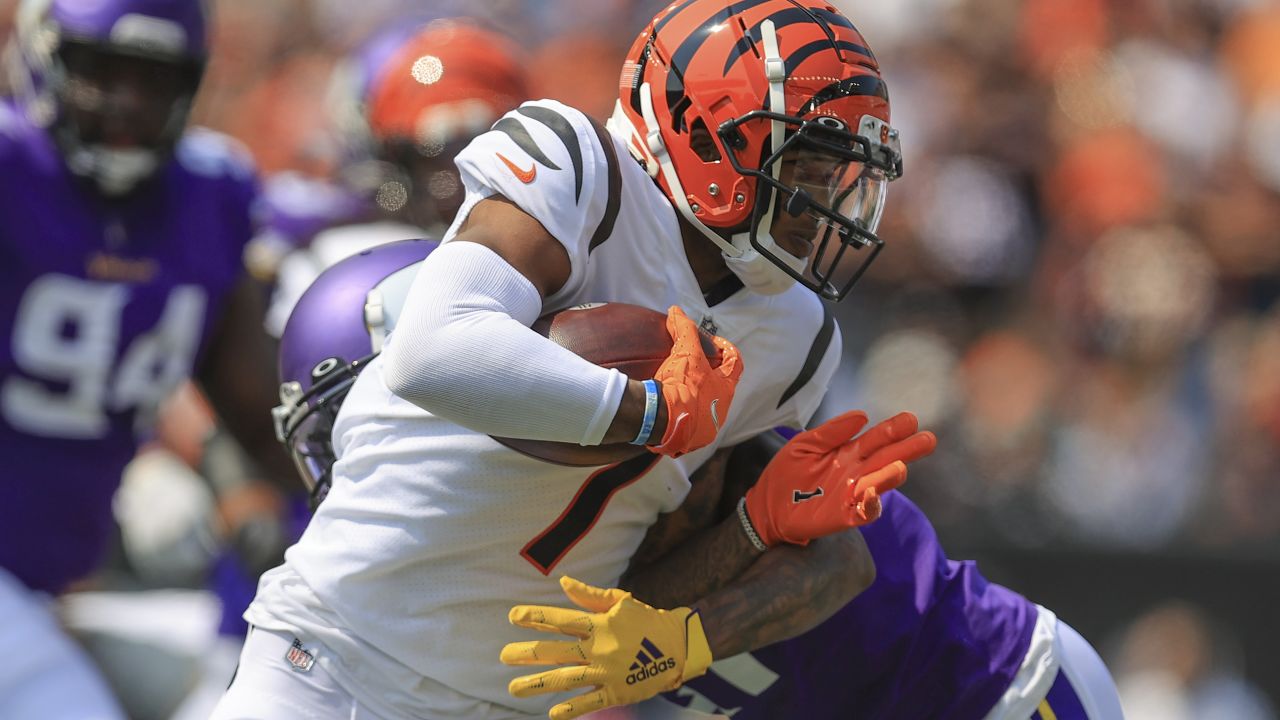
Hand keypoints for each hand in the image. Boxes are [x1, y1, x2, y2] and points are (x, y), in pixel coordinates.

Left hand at [501, 576, 712, 719]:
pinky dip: (573, 708)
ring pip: (566, 678)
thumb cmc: (646, 620)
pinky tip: (553, 713)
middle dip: (528, 653)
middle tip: (503, 656)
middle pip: (557, 650)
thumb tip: (563, 582)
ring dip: (538, 683)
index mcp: (599, 624)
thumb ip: (590, 595)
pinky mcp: (618, 691)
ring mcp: (607, 671)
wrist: (679, 646)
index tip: (513, 616)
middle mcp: (599, 647)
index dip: (536, 616)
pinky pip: (592, 701)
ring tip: (514, 688)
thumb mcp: (621, 601)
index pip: (561, 619)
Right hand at [649, 306, 742, 457]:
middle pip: (721, 387)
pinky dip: (683, 415)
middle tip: (693, 365)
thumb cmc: (681, 385)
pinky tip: (670, 409)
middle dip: (710, 375)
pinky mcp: (690, 440)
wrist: (661, 419)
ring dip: (697, 397)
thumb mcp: (684, 352)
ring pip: (706, 408)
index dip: (727, 350)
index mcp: (725, 389)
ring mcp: (707, 428)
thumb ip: (684, 329)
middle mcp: (721, 410)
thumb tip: (677, 311)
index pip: (736, 364)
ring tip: (679, 388)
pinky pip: (690, 425)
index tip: (712, 344)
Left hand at [743, 410, 936, 545]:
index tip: (911, 419)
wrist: (765, 505)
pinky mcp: (843, 516)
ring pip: (878, 485)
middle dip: (907, 449)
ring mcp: (852, 495)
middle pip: (887, 459)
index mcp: (848, 452)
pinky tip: (871, 494)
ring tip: (900, 466)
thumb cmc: (786, 473)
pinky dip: (870, 505)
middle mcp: (856, 472)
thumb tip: (863, 415)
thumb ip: (832, 432)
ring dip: (890, 477)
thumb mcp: (805, 444)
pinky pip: (864, 513)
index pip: (877, 438)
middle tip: (928, 439)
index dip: (893, 429)